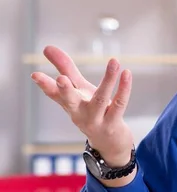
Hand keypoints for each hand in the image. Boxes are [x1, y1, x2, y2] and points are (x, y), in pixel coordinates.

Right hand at [31, 46, 134, 166]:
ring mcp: (97, 120)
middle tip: (61, 79)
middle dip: (65, 91)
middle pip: (70, 102)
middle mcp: (80, 113)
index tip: (35, 75)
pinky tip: (126, 73)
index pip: (54, 94)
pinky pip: (120, 104)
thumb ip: (65, 68)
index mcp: (69, 104)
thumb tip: (46, 47)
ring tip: (114, 61)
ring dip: (108, 80)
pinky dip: (124, 88)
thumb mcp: (78, 90)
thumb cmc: (91, 112)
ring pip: (101, 99)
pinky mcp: (114, 123)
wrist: (109, 144)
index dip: (44, 85)